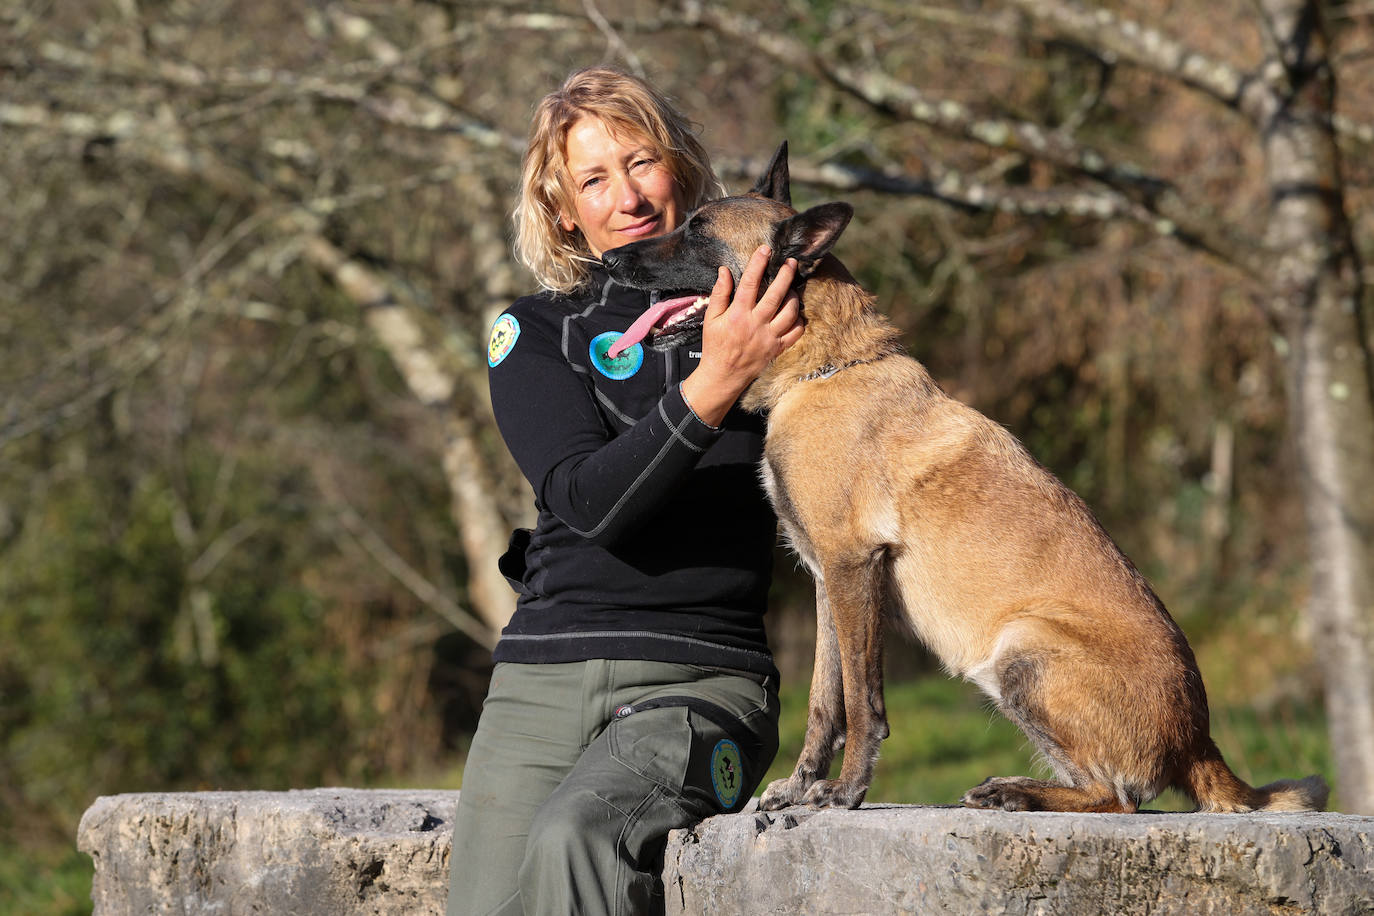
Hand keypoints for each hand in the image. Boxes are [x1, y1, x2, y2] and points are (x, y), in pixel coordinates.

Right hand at [680, 245, 803, 426]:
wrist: (723, 376)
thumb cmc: (715, 345)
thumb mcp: (710, 319)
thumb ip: (719, 294)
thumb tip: (725, 270)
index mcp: (738, 314)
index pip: (750, 283)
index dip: (758, 263)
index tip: (766, 249)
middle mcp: (756, 324)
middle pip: (776, 294)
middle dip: (786, 274)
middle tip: (791, 262)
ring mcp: (769, 338)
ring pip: (790, 312)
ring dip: (793, 297)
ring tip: (791, 288)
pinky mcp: (778, 349)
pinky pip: (796, 332)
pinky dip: (799, 320)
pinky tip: (795, 313)